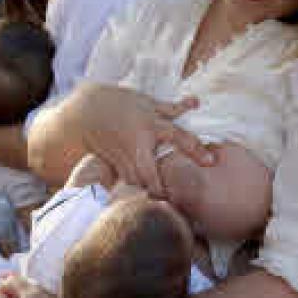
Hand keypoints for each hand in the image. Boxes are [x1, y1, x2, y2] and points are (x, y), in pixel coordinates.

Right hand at [70, 83, 207, 195]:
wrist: (86, 110)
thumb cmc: (120, 103)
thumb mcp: (146, 102)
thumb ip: (171, 108)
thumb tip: (196, 103)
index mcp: (150, 124)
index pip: (178, 136)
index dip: (196, 149)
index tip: (211, 162)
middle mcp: (138, 142)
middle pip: (150, 172)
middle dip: (160, 187)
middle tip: (173, 196)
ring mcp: (123, 154)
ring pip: (136, 179)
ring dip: (147, 187)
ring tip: (159, 194)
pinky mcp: (111, 163)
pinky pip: (124, 180)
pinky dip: (134, 186)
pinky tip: (140, 189)